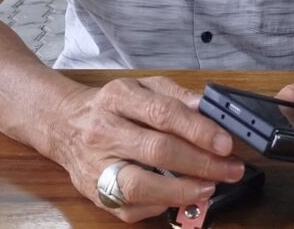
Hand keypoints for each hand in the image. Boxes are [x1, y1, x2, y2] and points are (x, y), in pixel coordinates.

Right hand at [50, 76, 244, 222]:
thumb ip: (176, 95)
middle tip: (230, 168)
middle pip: (157, 150)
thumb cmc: (110, 106)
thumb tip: (208, 108)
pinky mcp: (95, 193)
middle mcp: (104, 132)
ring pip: (140, 185)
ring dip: (182, 190)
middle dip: (201, 162)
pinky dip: (161, 205)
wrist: (64, 124)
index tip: (225, 142)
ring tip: (209, 187)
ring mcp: (96, 166)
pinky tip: (180, 196)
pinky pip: (131, 208)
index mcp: (118, 98)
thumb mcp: (142, 86)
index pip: (163, 113)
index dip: (198, 130)